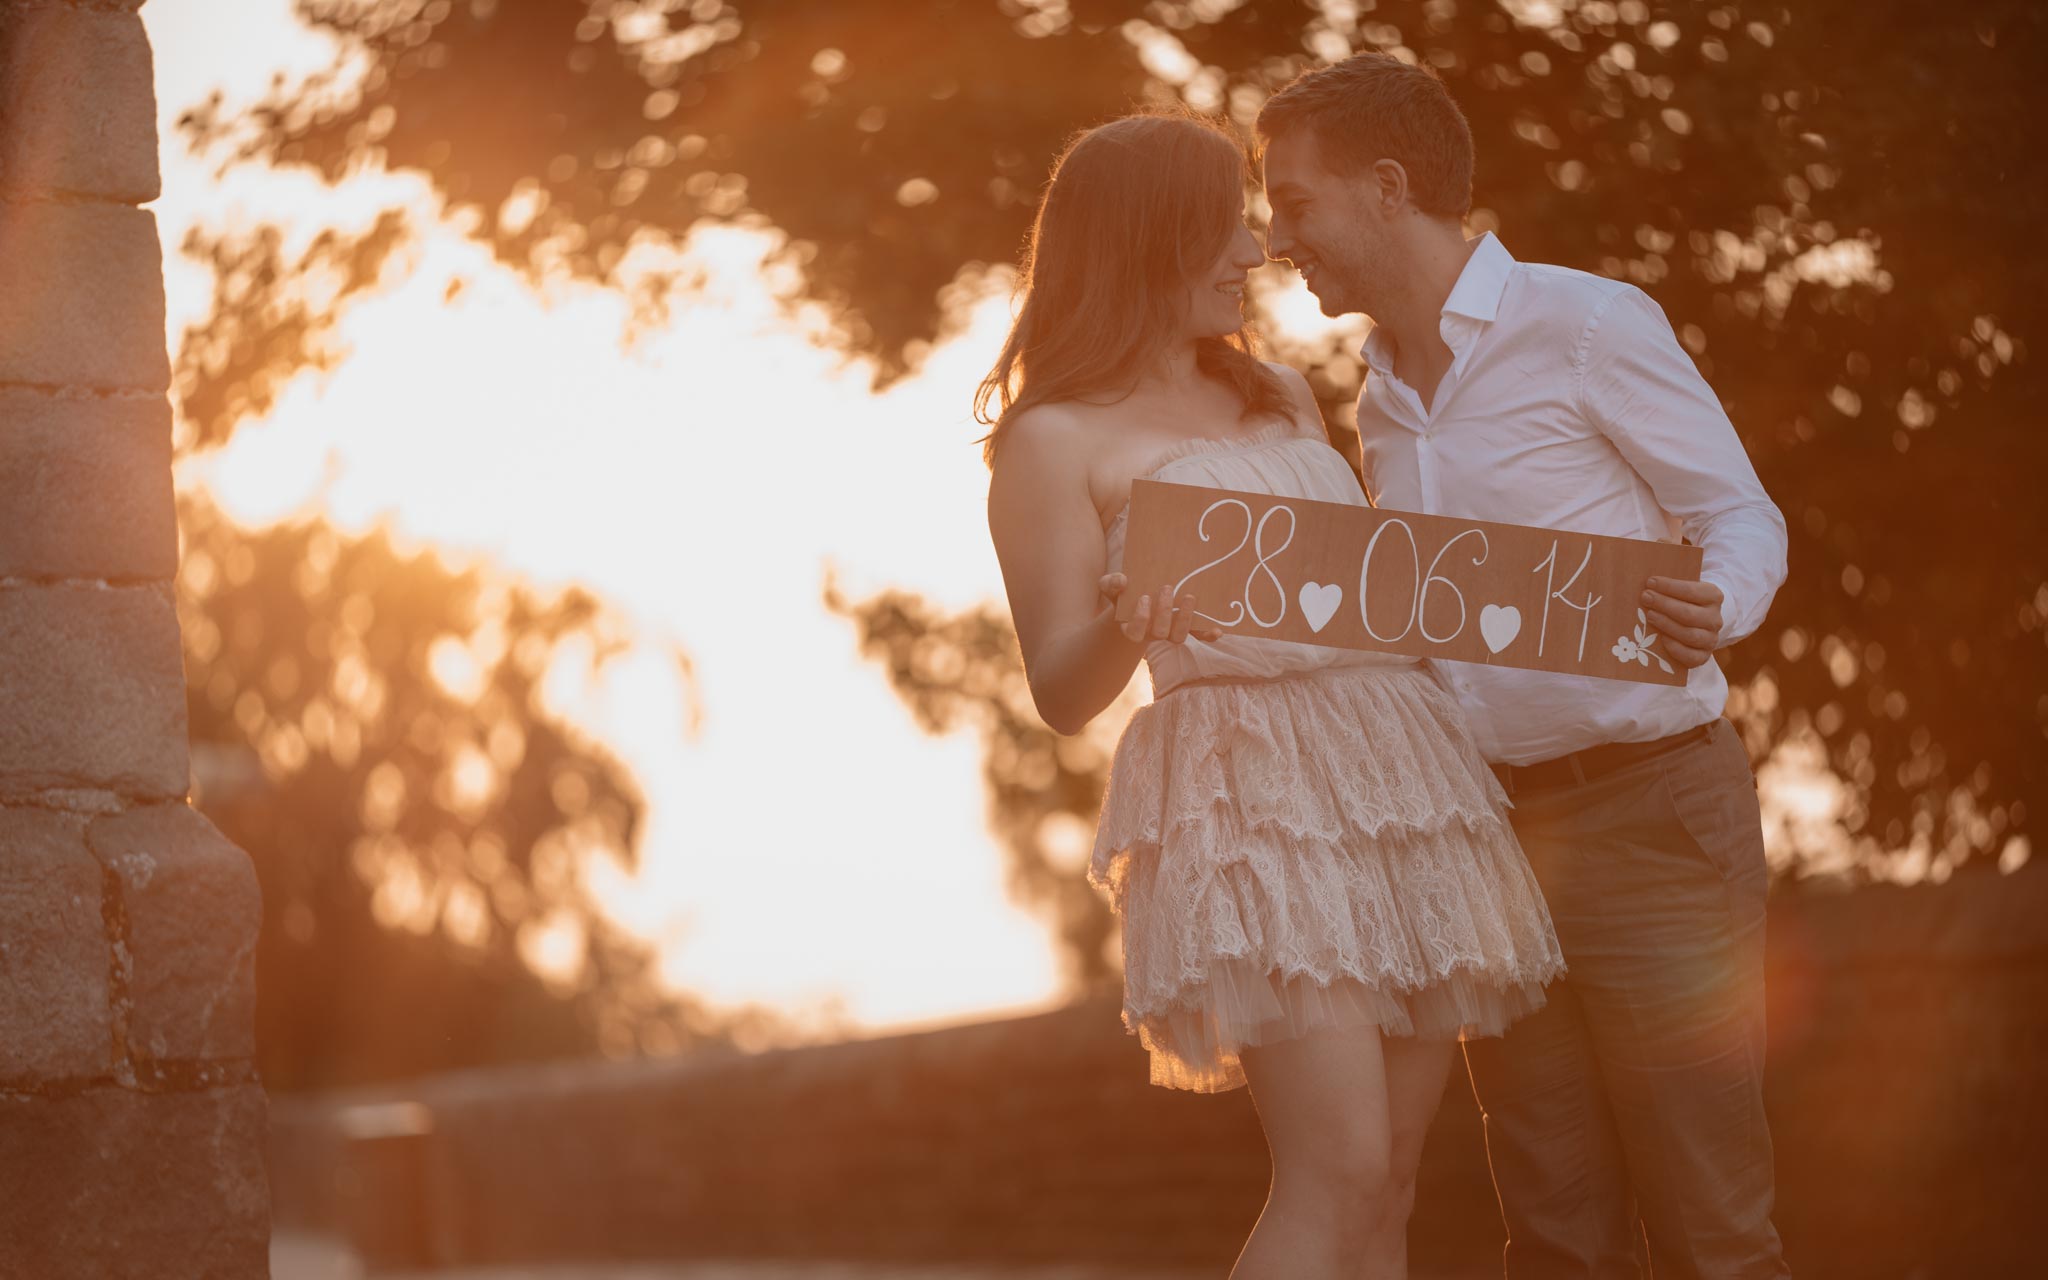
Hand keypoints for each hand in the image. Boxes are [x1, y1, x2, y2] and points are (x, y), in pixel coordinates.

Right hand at [1098, 573, 1222, 644]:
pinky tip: (1218, 630)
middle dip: (1165, 612)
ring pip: (1179, 637)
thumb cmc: (1124, 594)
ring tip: (1189, 597)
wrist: (1139, 598)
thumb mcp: (1112, 587)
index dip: (1141, 618)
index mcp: (1133, 628)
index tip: (1144, 598)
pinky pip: (1198, 636)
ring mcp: (1171, 632)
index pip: (1135, 632)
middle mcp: (1153, 634)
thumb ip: (1111, 584)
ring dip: (1186, 619)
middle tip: (1167, 588)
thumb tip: (1121, 581)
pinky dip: (1208, 635)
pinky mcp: (1186, 628)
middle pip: (1160, 633)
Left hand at [1640, 576, 1723, 668]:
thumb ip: (1669, 585)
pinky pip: (1691, 656)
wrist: (1697, 623)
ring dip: (1666, 625)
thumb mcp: (1681, 589)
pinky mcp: (1703, 656)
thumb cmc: (1683, 601)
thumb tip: (1648, 582)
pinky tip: (1661, 638)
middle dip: (1664, 605)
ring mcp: (1711, 639)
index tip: (1650, 582)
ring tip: (1650, 615)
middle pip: (1689, 614)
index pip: (1692, 591)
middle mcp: (1715, 619)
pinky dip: (1675, 648)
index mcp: (1713, 596)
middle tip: (1646, 598)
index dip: (1670, 587)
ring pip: (1690, 634)